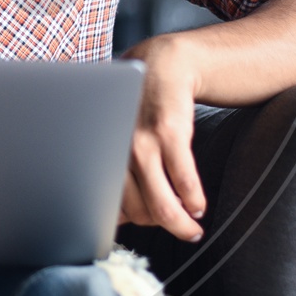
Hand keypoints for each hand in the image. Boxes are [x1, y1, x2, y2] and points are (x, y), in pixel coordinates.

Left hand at [118, 33, 205, 242]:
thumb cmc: (138, 106)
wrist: (165, 63)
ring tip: (191, 227)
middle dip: (156, 226)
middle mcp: (113, 147)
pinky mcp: (170, 132)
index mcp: (97, 151)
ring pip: (160, 204)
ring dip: (179, 224)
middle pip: (135, 211)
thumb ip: (111, 169)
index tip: (139, 232)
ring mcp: (141, 140)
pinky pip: (183, 182)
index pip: (102, 204)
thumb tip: (111, 219)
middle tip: (174, 228)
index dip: (122, 225)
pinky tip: (198, 206)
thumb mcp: (116, 134)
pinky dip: (193, 202)